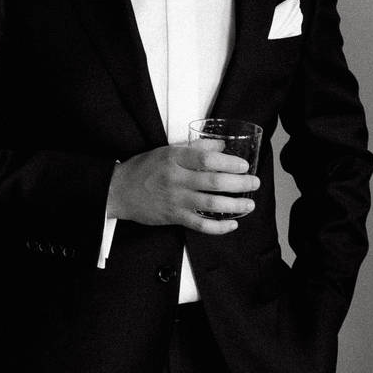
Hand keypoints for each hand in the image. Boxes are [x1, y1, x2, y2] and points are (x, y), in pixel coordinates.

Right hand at [107, 141, 259, 235]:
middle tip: (254, 183)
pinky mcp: (174, 217)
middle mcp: (176, 179)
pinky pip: (200, 225)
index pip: (207, 159)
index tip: (244, 165)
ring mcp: (175, 200)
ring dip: (235, 205)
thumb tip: (221, 146)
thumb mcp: (167, 150)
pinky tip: (232, 224)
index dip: (229, 162)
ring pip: (211, 204)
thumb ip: (195, 147)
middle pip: (214, 182)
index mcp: (174, 158)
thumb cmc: (144, 168)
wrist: (118, 191)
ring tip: (249, 203)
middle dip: (239, 183)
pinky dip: (218, 227)